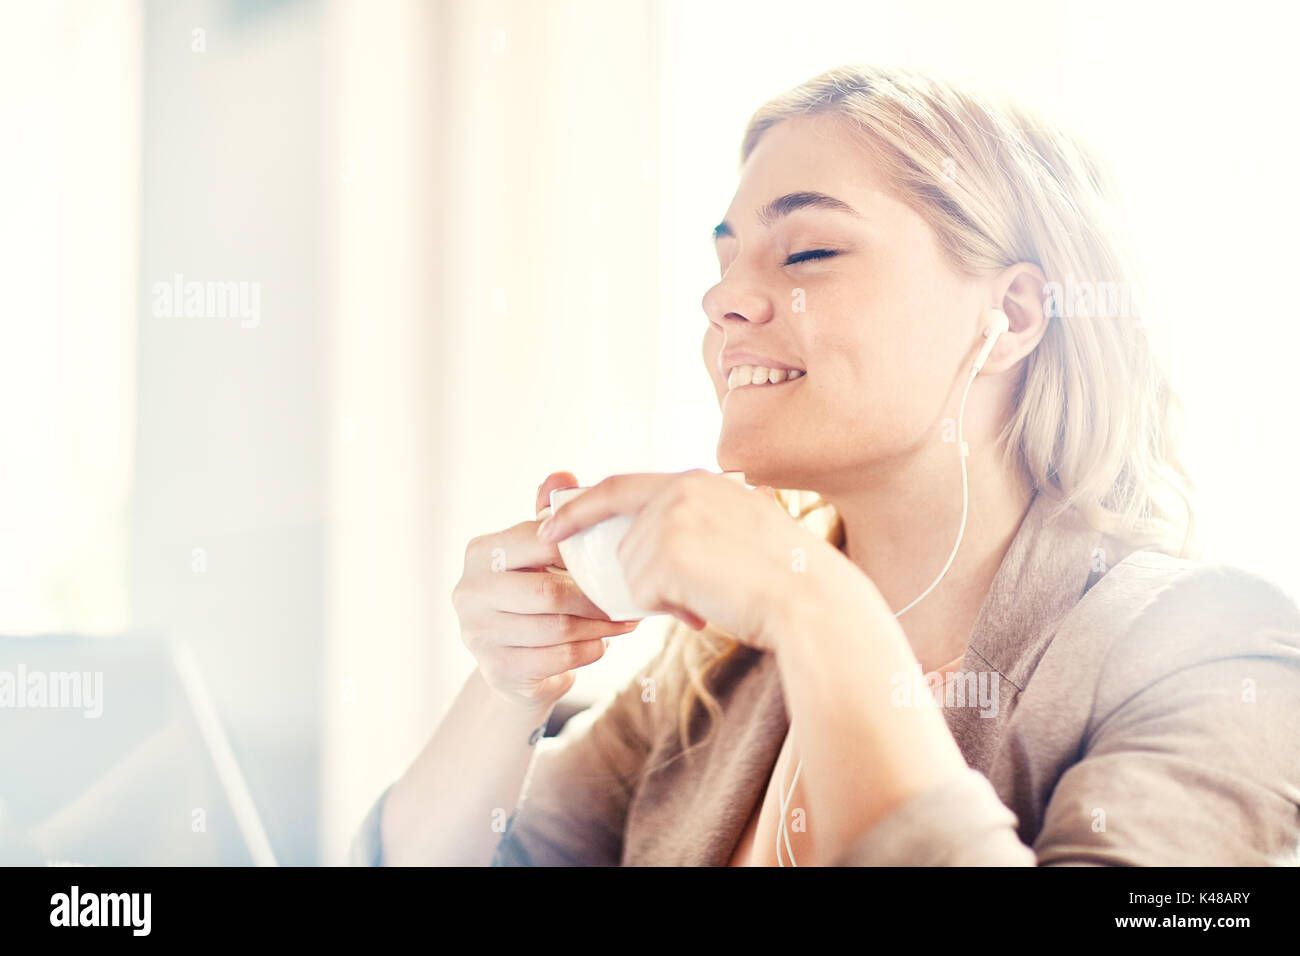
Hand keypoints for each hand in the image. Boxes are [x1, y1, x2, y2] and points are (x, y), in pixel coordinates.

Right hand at [452, 471, 640, 712]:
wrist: (511, 661)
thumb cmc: (531, 594)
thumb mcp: (537, 552)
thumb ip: (549, 513)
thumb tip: (564, 475)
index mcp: (481, 553)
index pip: (538, 541)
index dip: (580, 549)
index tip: (615, 554)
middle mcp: (470, 592)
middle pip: (549, 592)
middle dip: (596, 597)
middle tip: (629, 596)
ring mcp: (478, 634)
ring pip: (557, 629)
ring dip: (600, 626)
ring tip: (625, 621)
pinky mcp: (497, 670)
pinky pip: (558, 659)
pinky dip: (589, 650)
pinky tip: (602, 643)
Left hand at [537, 469, 848, 651]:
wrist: (810, 603)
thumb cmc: (782, 581)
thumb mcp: (739, 533)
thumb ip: (694, 525)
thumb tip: (643, 547)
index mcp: (700, 480)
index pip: (620, 487)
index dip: (580, 506)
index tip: (551, 525)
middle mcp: (682, 489)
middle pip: (624, 540)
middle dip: (635, 575)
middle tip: (681, 594)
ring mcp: (673, 516)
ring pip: (630, 569)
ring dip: (660, 595)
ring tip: (709, 598)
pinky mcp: (668, 550)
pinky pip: (638, 592)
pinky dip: (664, 610)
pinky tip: (702, 607)